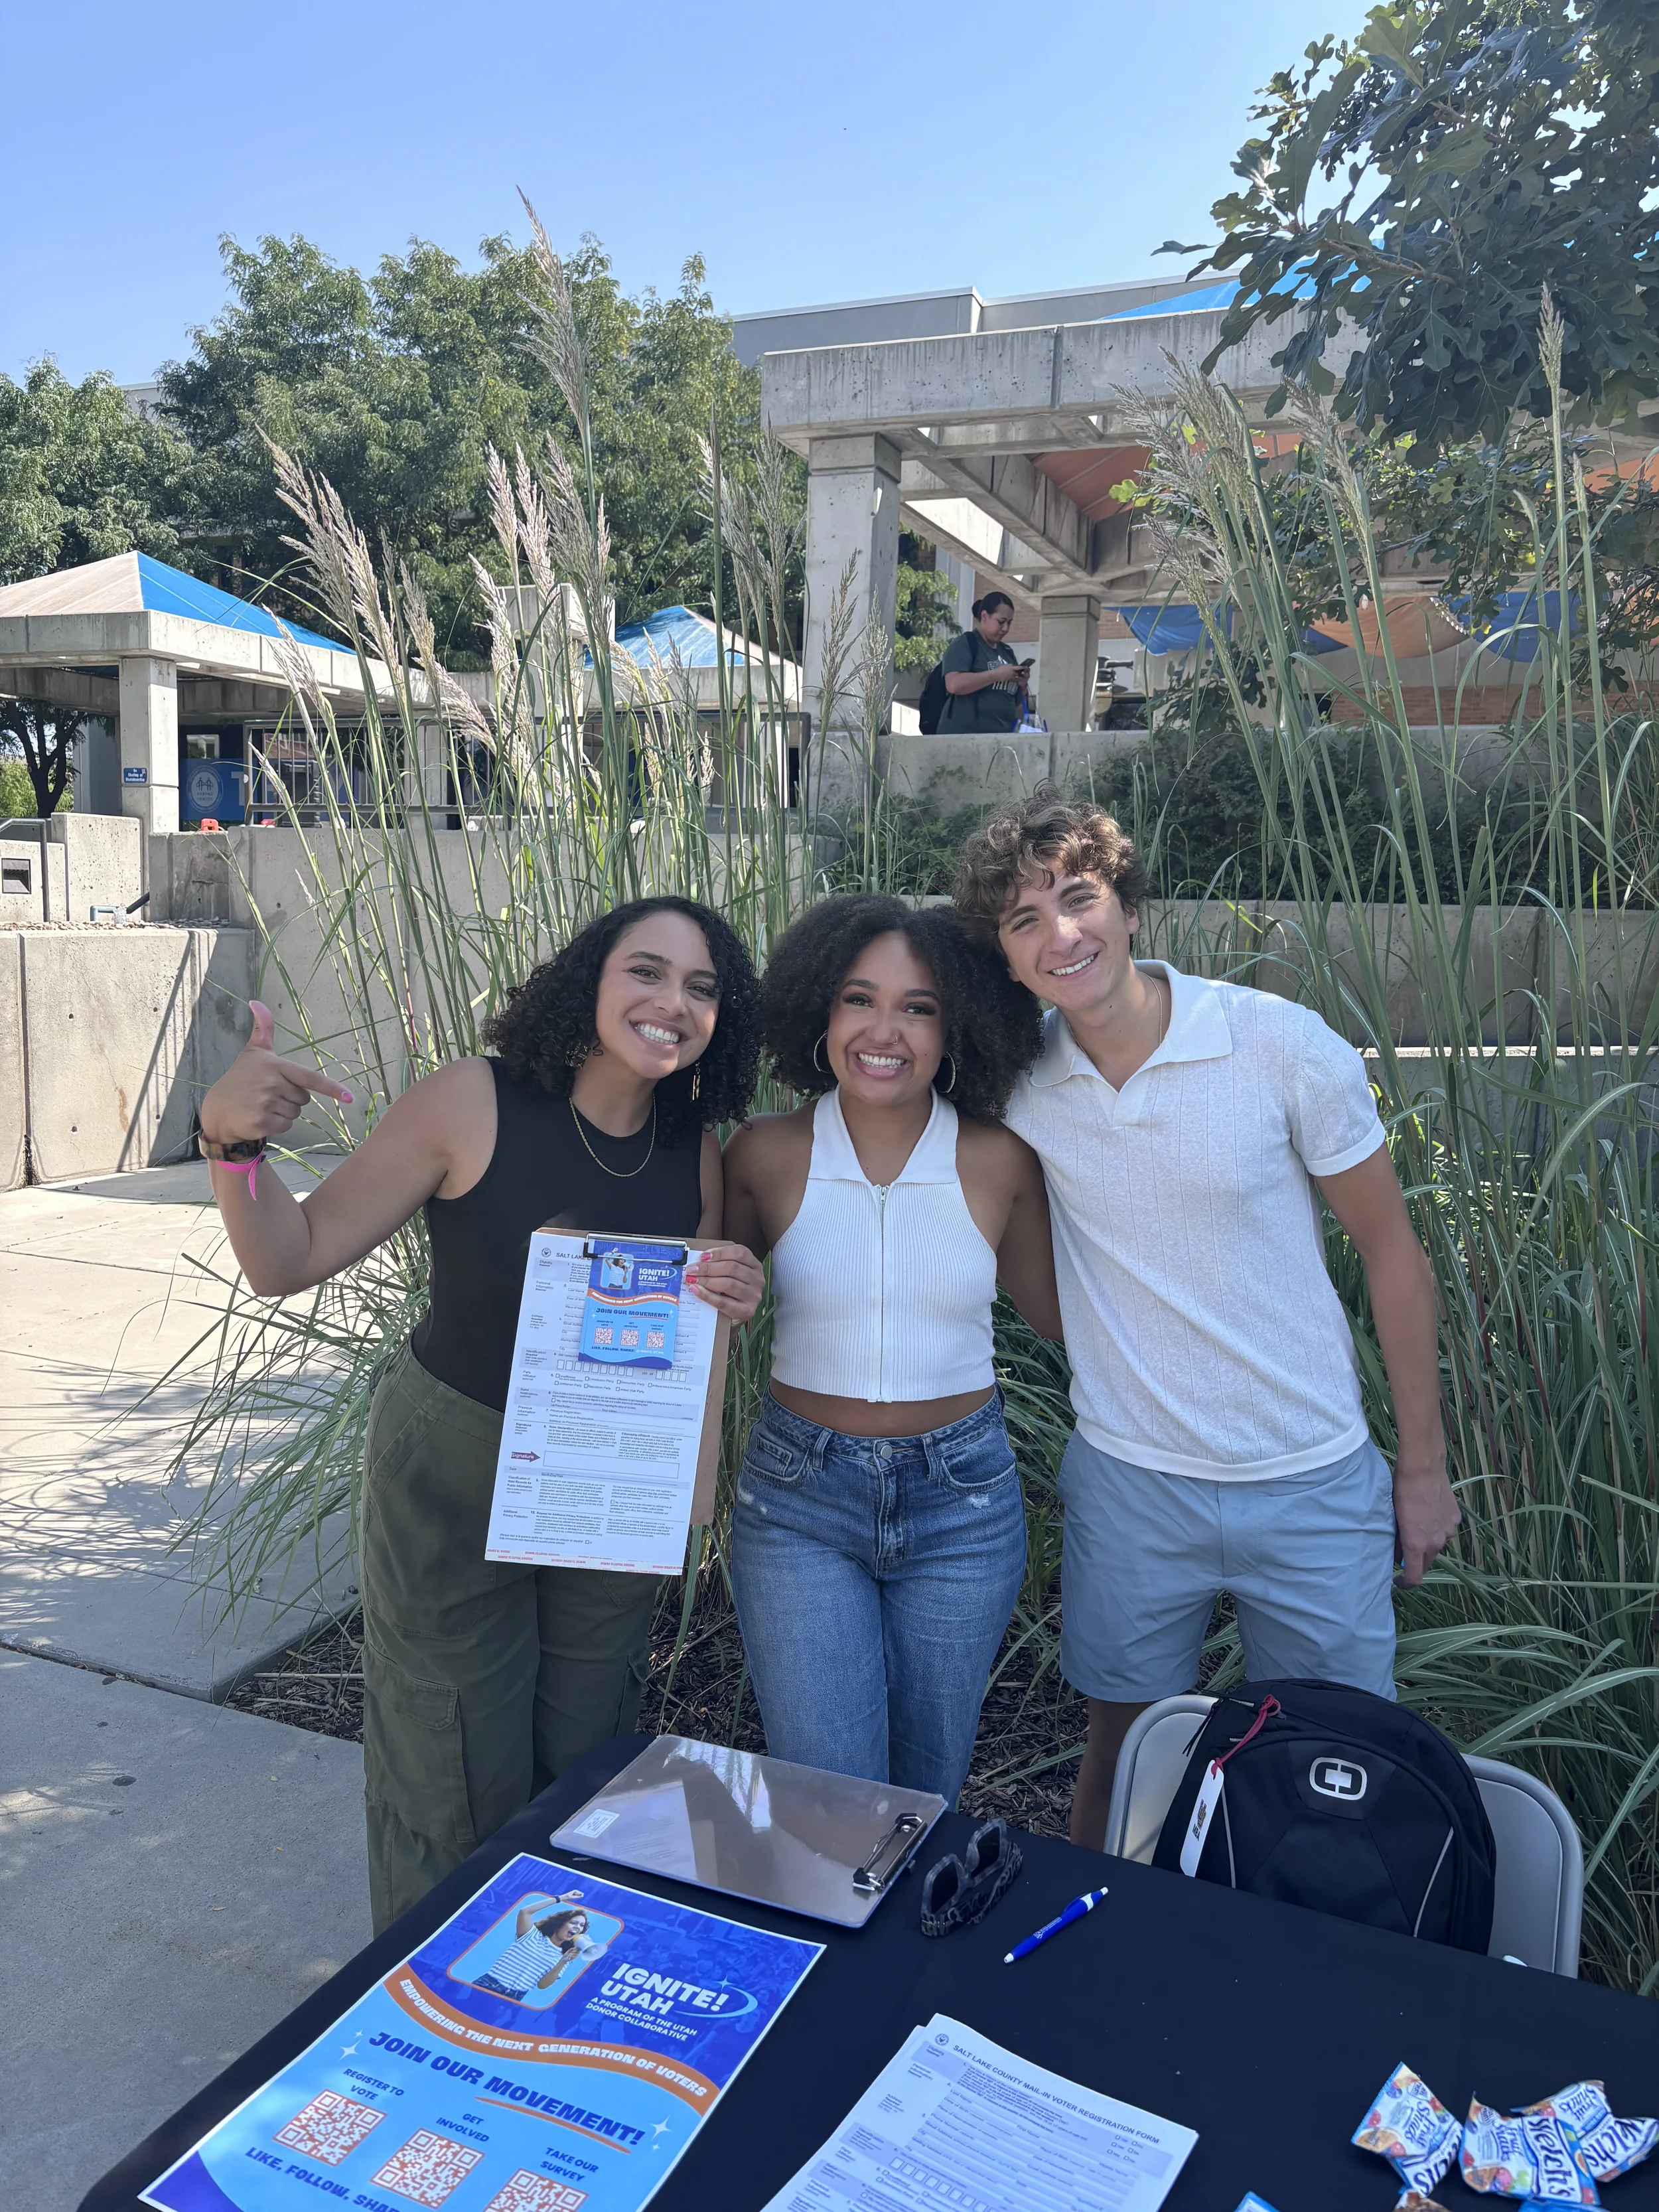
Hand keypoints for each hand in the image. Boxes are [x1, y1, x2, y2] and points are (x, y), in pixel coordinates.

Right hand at [200, 1000, 353, 1144]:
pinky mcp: (261, 1123)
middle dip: (290, 1099)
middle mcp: (271, 1083)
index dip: (331, 1088)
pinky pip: (286, 1126)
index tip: (350, 1097)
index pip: (309, 1078)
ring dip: (283, 1113)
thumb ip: (262, 1029)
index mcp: (275, 1066)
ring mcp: (266, 1104)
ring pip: (295, 1113)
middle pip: (304, 1099)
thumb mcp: (252, 1052)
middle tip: (267, 1094)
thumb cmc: (239, 1079)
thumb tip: (257, 1001)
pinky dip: (276, 1125)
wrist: (217, 1110)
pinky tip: (259, 1118)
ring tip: (261, 1105)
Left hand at [685, 1241, 763, 1322]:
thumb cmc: (728, 1291)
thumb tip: (699, 1260)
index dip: (719, 1253)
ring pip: (728, 1284)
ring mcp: (753, 1296)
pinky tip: (697, 1290)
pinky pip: (723, 1302)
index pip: (739, 1252)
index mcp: (754, 1265)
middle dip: (708, 1268)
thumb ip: (718, 1264)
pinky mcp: (746, 1311)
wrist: (731, 1318)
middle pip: (732, 1268)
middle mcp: (757, 1279)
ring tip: (692, 1280)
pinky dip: (707, 1295)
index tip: (702, 1257)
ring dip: (706, 1280)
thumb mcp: (727, 1274)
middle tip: (692, 1269)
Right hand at [992, 667, 1023, 687]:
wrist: (997, 674)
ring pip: (1017, 677)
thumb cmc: (1000, 669)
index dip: (1023, 667)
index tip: (1026, 667)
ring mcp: (1011, 676)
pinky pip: (1014, 680)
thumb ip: (1009, 665)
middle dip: (1022, 673)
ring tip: (1022, 677)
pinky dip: (1016, 680)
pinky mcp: (1009, 679)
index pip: (1019, 667)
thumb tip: (1012, 665)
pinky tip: (1017, 680)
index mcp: (1012, 668)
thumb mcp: (1005, 665)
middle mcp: (1012, 672)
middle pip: (1019, 673)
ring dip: (1020, 677)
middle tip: (1025, 673)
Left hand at [1393, 1457, 1459, 1586]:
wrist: (1423, 1468)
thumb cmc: (1401, 1490)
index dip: (1406, 1583)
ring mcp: (1448, 1530)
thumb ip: (1396, 1539)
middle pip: (1427, 1562)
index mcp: (1417, 1544)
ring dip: (1427, 1542)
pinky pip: (1444, 1530)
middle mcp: (1436, 1542)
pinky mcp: (1455, 1519)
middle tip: (1403, 1550)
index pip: (1415, 1577)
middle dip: (1415, 1561)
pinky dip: (1436, 1528)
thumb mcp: (1392, 1517)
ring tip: (1416, 1524)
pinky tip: (1428, 1512)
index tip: (1398, 1580)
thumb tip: (1397, 1554)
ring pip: (1437, 1545)